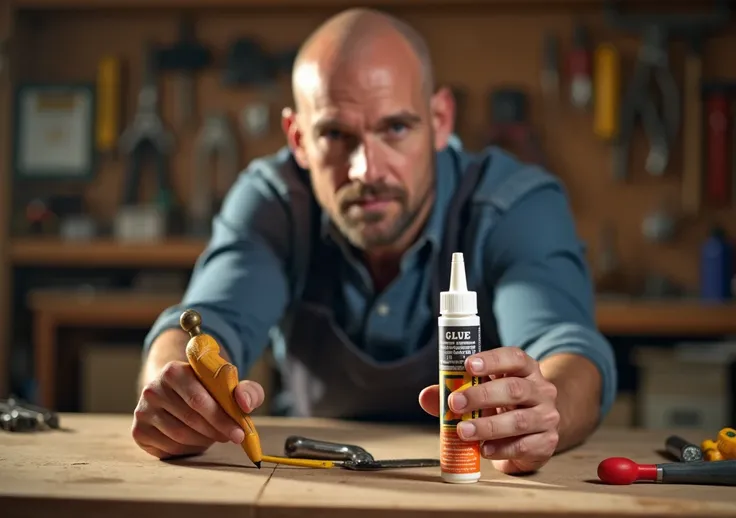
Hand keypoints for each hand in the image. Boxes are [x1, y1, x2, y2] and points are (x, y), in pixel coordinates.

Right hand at [131, 360, 264, 458]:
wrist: (174, 393)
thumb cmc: (207, 389)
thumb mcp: (229, 385)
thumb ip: (246, 390)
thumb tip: (245, 404)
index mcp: (174, 370)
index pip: (199, 399)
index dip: (222, 418)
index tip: (240, 432)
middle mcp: (153, 388)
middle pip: (190, 420)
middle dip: (217, 431)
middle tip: (233, 437)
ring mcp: (142, 411)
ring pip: (180, 436)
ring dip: (203, 440)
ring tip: (214, 436)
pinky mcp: (138, 432)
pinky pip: (168, 449)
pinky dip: (188, 449)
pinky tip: (196, 440)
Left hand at [419, 347, 559, 473]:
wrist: (535, 433)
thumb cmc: (502, 406)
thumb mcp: (482, 394)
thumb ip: (455, 391)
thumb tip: (425, 396)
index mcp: (525, 370)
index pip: (514, 357)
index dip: (492, 360)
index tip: (468, 365)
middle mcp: (541, 390)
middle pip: (514, 389)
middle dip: (481, 396)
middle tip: (455, 402)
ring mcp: (547, 417)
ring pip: (518, 420)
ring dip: (487, 426)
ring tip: (463, 431)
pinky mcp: (546, 442)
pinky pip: (523, 446)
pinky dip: (500, 448)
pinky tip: (483, 449)